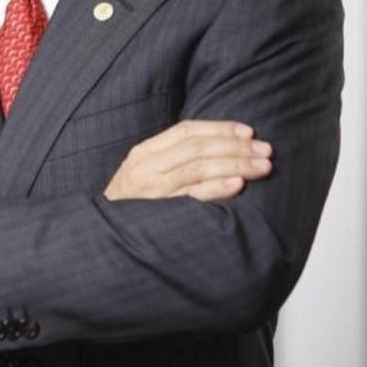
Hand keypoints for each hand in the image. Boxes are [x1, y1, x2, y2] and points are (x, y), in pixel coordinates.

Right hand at [103, 120, 272, 200]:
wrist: (101, 238)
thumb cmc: (130, 206)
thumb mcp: (144, 175)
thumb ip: (172, 161)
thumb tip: (219, 150)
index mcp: (145, 152)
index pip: (186, 130)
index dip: (219, 128)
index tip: (248, 132)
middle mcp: (147, 167)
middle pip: (198, 147)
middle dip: (235, 146)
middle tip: (265, 150)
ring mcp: (152, 190)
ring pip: (198, 167)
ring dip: (235, 164)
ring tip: (261, 166)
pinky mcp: (158, 212)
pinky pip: (192, 196)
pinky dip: (215, 188)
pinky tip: (237, 184)